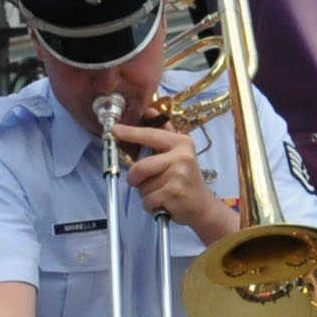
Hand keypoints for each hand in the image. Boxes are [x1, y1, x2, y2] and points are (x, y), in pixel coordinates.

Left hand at [107, 116, 235, 240]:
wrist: (201, 206)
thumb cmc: (184, 179)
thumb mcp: (178, 154)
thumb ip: (163, 134)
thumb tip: (150, 111)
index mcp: (181, 143)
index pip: (150, 136)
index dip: (130, 133)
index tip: (114, 129)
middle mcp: (182, 156)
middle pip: (139, 167)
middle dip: (135, 179)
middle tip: (143, 183)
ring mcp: (179, 175)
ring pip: (142, 186)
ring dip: (146, 193)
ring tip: (162, 192)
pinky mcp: (174, 193)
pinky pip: (147, 200)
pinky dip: (150, 205)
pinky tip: (164, 202)